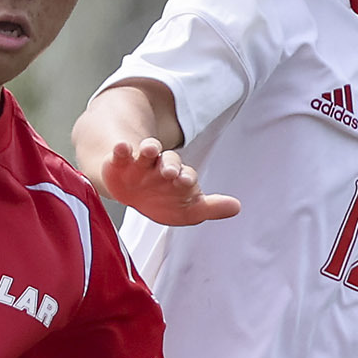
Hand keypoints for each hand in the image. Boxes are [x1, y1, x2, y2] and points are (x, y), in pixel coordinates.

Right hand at [100, 137, 240, 227]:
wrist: (131, 194)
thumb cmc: (163, 200)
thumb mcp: (187, 210)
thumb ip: (210, 208)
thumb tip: (237, 208)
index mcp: (179, 177)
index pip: (186, 175)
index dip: (186, 178)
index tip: (187, 182)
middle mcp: (161, 166)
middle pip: (169, 160)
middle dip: (170, 165)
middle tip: (170, 172)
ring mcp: (141, 162)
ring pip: (148, 151)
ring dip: (150, 148)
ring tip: (150, 149)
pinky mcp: (120, 161)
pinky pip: (122, 152)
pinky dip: (122, 149)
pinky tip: (122, 147)